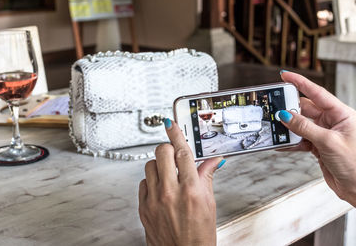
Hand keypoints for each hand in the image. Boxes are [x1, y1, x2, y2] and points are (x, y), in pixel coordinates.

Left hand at [138, 119, 224, 245]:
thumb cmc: (199, 235)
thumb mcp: (209, 204)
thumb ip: (206, 177)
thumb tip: (213, 161)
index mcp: (191, 190)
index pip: (182, 152)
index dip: (176, 134)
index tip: (170, 123)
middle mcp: (171, 192)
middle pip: (162, 152)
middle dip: (168, 150)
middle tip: (174, 156)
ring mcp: (154, 199)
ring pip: (150, 165)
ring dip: (160, 166)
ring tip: (168, 176)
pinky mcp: (143, 207)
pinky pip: (143, 182)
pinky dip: (151, 181)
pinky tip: (160, 189)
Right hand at [279, 71, 355, 206]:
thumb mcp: (329, 142)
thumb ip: (305, 128)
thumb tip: (286, 115)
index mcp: (342, 114)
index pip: (317, 93)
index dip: (300, 82)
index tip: (285, 76)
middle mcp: (333, 122)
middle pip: (306, 109)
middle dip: (290, 110)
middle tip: (275, 110)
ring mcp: (325, 134)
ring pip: (301, 125)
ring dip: (289, 128)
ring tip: (277, 129)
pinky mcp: (318, 147)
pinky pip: (300, 139)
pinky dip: (290, 142)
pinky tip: (282, 144)